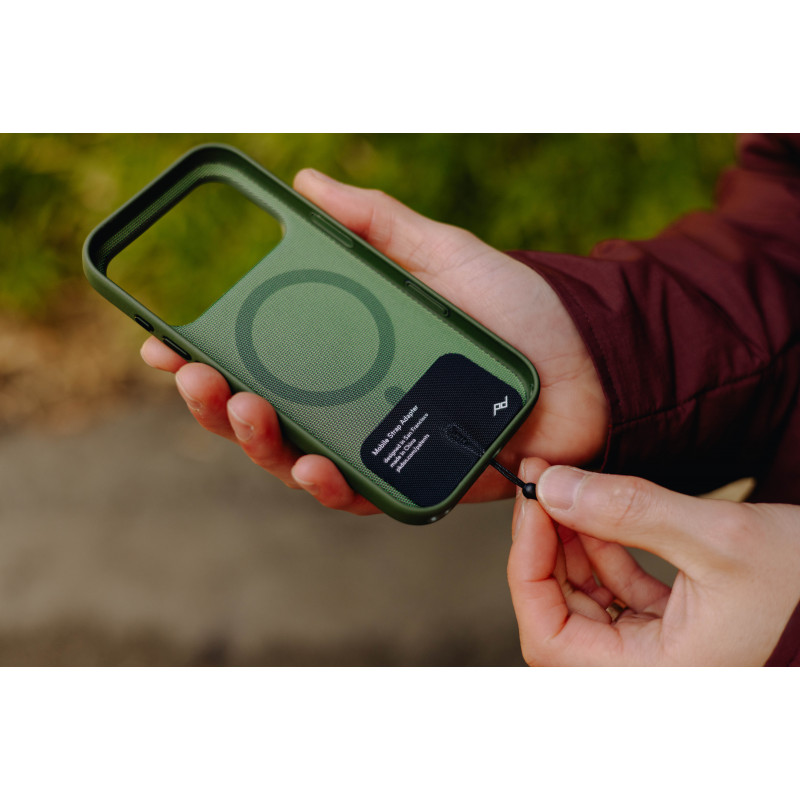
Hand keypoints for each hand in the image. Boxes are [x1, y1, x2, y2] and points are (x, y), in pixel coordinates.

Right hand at [142, 170, 608, 513]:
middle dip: (217, 402)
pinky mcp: (417, 480)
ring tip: (243, 409)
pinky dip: (331, 485)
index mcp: (346, 355)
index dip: (208, 356)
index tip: (166, 342)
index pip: (261, 361)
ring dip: (260, 443)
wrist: (586, 359)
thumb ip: (376, 223)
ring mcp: (381, 445)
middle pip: (265, 417)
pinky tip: (314, 464)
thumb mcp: (440, 251)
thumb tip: (306, 181)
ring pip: (298, 460)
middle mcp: (353, 404)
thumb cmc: (516, 309)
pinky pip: (362, 495)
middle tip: (197, 377)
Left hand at [507, 460, 799, 664]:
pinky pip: (606, 590)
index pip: (549, 639)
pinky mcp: (658, 627)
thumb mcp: (716, 535)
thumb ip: (629, 511)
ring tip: (561, 487)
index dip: (528, 569)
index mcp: (658, 678)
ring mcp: (650, 652)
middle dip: (542, 546)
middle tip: (540, 486)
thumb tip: (553, 489)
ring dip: (565, 541)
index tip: (532, 506)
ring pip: (578, 599)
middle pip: (556, 616)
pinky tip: (590, 508)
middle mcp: (647, 674)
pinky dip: (595, 547)